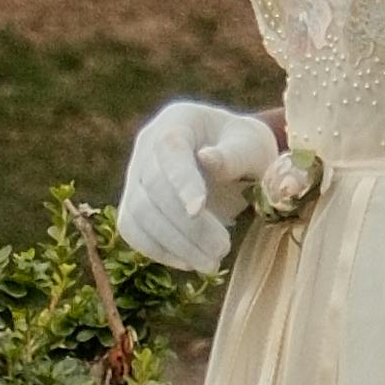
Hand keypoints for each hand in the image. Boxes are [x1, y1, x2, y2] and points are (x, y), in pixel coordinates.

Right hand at [118, 95, 279, 276]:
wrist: (233, 158)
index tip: (198, 210)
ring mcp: (135, 174)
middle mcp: (147, 144)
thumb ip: (234, 154)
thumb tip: (208, 160)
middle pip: (152, 187)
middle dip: (186, 225)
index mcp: (178, 121)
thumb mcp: (252, 147)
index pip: (169, 148)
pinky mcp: (133, 203)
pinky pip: (132, 230)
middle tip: (221, 251)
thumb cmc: (246, 149)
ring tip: (211, 264)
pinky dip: (158, 250)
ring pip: (138, 213)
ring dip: (173, 244)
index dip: (180, 180)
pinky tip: (189, 262)